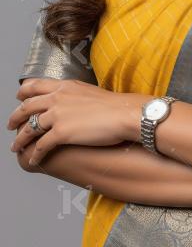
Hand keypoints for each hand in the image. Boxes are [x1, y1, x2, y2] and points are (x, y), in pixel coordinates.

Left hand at [7, 78, 152, 166]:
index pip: (35, 86)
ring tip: (15, 147)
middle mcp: (57, 98)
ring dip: (20, 139)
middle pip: (27, 106)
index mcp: (64, 86)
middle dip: (15, 117)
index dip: (23, 92)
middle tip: (10, 124)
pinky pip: (41, 145)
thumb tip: (73, 101)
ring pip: (29, 127)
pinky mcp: (61, 133)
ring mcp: (57, 115)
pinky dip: (35, 154)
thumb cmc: (114, 106)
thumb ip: (75, 94)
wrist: (124, 114)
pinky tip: (33, 160)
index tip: (19, 97)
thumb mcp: (90, 91)